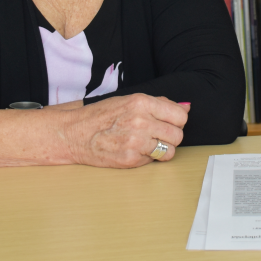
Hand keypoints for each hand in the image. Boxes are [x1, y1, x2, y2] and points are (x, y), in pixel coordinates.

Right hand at [60, 94, 188, 168]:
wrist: (74, 133)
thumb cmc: (100, 116)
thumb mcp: (128, 100)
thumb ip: (159, 103)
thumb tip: (186, 107)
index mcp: (141, 102)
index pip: (180, 115)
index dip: (177, 120)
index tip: (169, 122)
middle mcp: (141, 121)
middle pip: (178, 134)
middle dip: (171, 135)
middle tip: (157, 134)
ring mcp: (136, 142)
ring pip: (170, 150)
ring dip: (163, 148)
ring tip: (148, 143)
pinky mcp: (131, 160)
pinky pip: (154, 160)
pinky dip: (148, 157)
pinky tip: (135, 150)